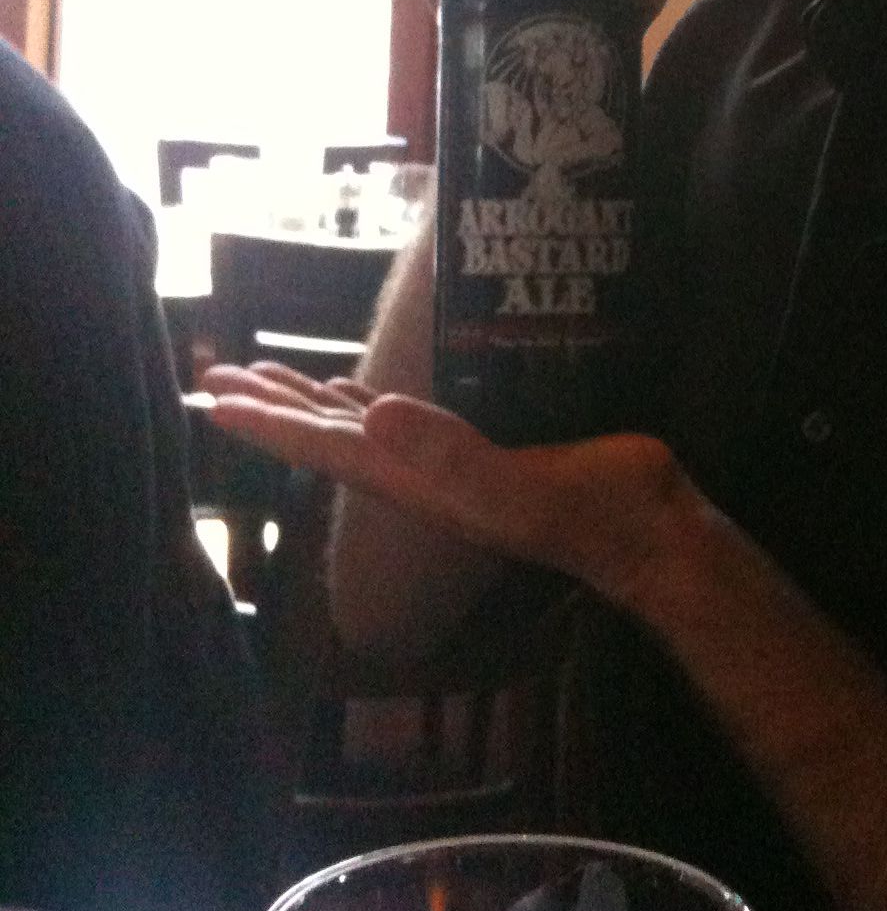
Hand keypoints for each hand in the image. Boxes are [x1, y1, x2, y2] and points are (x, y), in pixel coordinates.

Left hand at [202, 363, 693, 610]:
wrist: (648, 535)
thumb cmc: (595, 513)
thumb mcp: (525, 487)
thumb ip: (454, 458)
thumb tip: (376, 414)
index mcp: (421, 484)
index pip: (326, 448)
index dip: (270, 422)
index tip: (214, 395)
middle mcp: (424, 476)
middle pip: (327, 438)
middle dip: (271, 407)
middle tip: (214, 374)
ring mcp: (453, 465)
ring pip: (361, 429)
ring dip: (309, 402)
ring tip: (267, 376)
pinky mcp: (486, 448)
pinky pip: (406, 423)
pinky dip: (370, 403)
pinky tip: (362, 393)